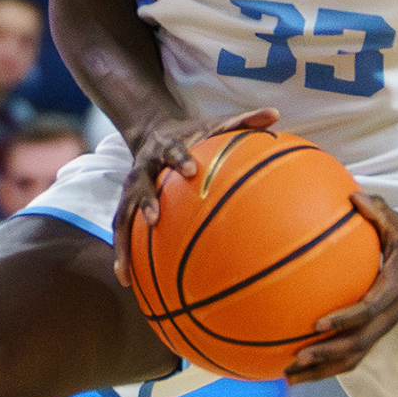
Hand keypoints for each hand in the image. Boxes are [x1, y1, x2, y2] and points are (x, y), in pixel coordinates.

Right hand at [111, 107, 278, 288]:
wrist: (152, 131)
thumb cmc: (195, 134)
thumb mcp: (216, 123)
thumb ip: (244, 120)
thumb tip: (276, 114)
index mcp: (168, 147)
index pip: (174, 151)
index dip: (181, 159)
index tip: (193, 170)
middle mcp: (145, 169)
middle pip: (141, 183)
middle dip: (146, 199)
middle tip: (154, 217)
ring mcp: (132, 188)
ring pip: (122, 214)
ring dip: (123, 240)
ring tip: (126, 267)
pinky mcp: (126, 204)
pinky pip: (122, 231)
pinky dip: (123, 255)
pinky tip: (127, 281)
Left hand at [284, 189, 397, 381]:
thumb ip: (377, 211)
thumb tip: (352, 195)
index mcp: (391, 289)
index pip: (367, 310)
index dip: (343, 319)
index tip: (317, 324)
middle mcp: (388, 314)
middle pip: (356, 345)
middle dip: (325, 357)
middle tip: (294, 362)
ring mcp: (385, 325)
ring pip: (354, 357)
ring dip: (322, 370)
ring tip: (289, 378)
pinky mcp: (380, 329)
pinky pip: (355, 353)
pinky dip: (330, 365)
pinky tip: (304, 369)